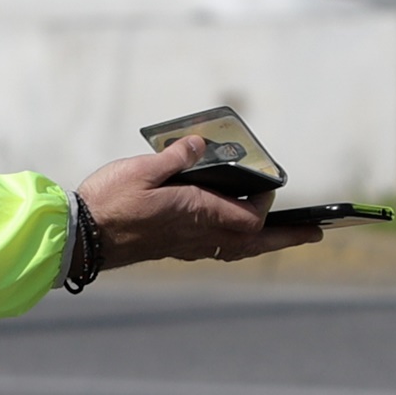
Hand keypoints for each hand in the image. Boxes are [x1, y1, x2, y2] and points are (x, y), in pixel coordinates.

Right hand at [73, 136, 328, 269]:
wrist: (82, 238)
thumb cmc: (109, 203)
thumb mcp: (143, 169)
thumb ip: (176, 157)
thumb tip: (200, 144)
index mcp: (197, 213)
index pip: (250, 217)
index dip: (267, 204)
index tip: (271, 185)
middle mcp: (197, 234)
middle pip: (252, 241)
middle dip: (284, 237)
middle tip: (313, 234)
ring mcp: (186, 245)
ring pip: (236, 249)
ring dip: (262, 243)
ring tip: (281, 237)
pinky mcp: (173, 248)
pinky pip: (216, 250)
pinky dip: (236, 243)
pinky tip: (234, 234)